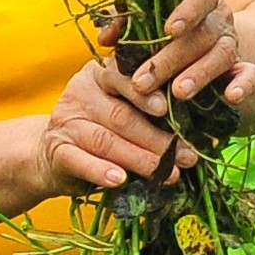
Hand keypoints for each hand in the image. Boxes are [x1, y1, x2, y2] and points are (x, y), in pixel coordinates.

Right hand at [44, 60, 184, 192]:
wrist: (54, 152)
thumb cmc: (104, 128)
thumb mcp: (124, 109)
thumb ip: (151, 111)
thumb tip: (201, 131)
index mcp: (101, 74)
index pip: (124, 78)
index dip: (145, 94)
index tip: (165, 108)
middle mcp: (81, 93)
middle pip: (120, 115)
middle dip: (156, 138)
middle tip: (185, 156)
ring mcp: (66, 121)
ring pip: (105, 140)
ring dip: (139, 159)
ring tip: (167, 173)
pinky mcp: (56, 150)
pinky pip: (79, 160)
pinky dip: (100, 171)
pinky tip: (119, 180)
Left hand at [129, 0, 254, 109]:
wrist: (201, 47)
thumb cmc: (161, 30)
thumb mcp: (144, 23)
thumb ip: (125, 24)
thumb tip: (104, 38)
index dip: (185, 12)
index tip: (169, 30)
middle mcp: (217, 16)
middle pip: (200, 34)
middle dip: (170, 59)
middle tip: (143, 82)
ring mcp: (232, 41)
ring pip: (221, 54)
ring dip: (200, 74)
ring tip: (178, 93)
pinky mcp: (244, 66)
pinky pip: (250, 74)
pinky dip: (243, 84)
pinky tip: (232, 97)